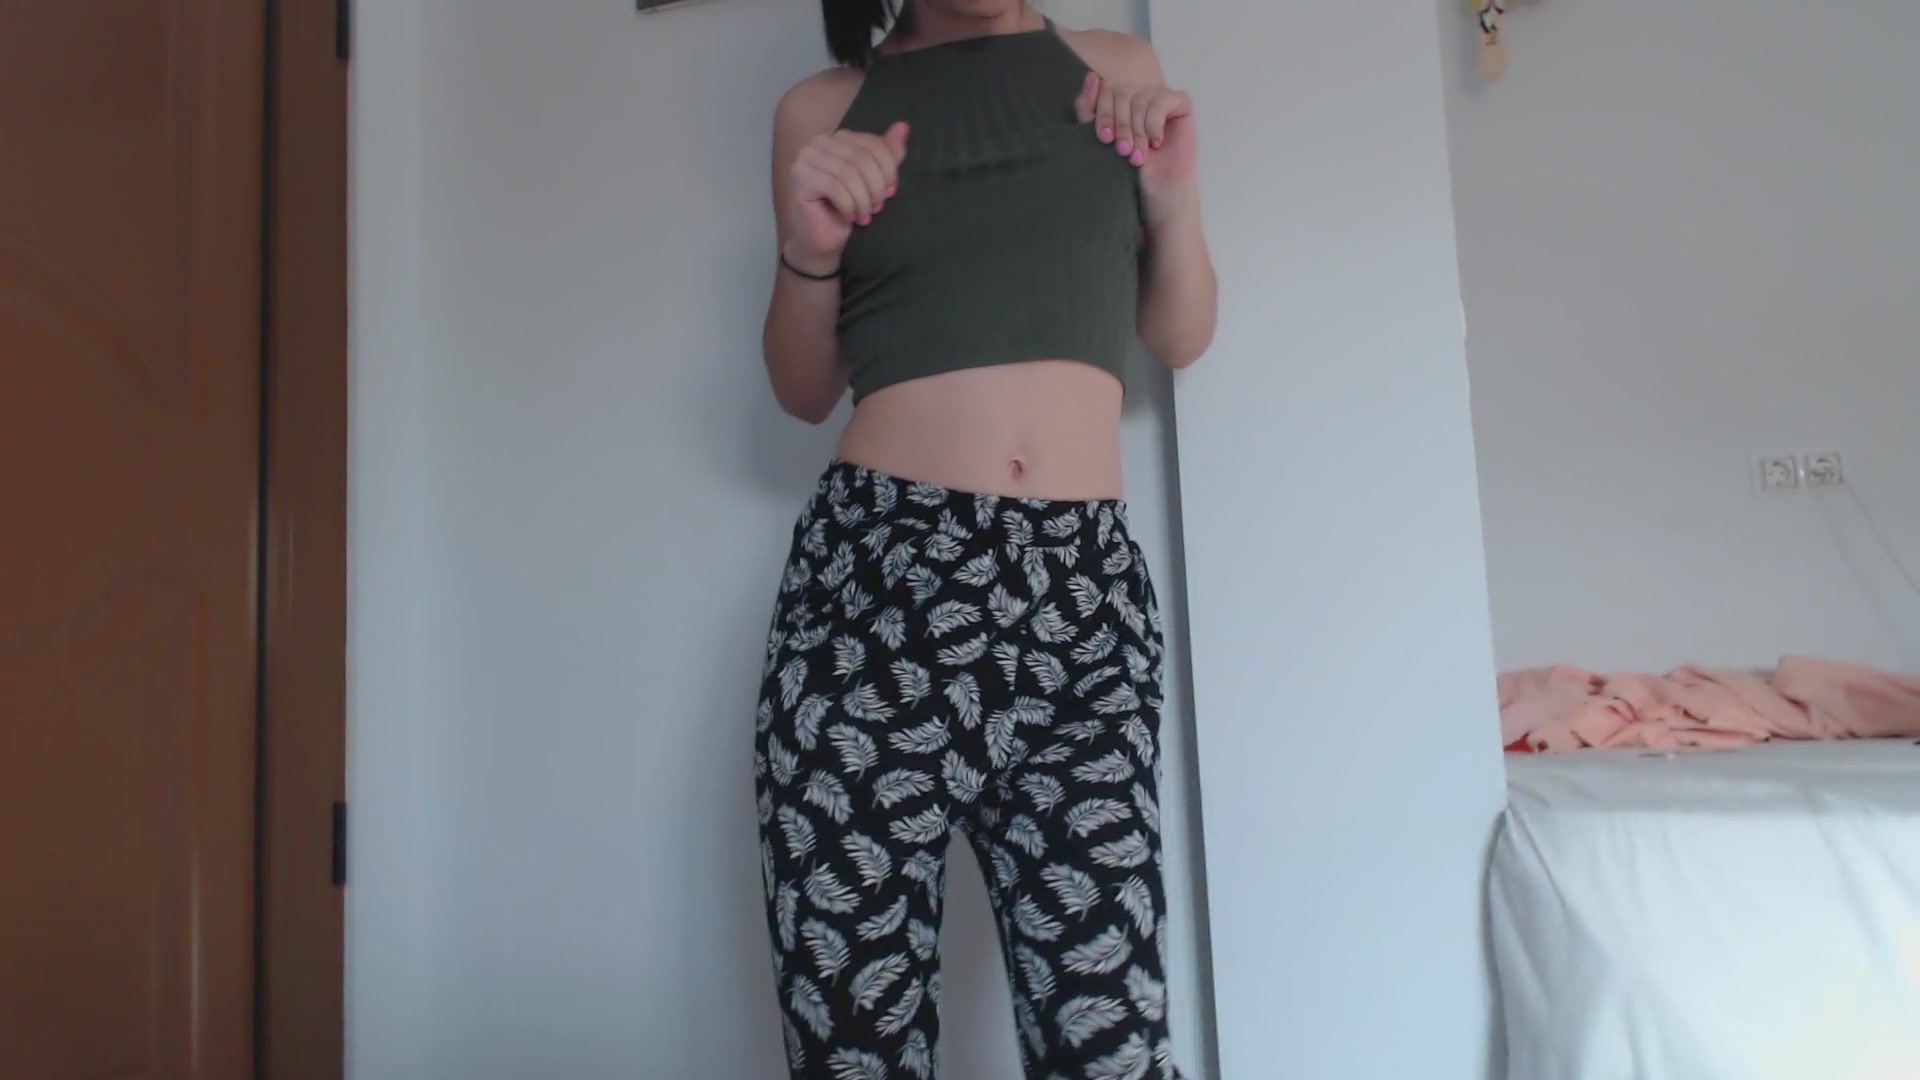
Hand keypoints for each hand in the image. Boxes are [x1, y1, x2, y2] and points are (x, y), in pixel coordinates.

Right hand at [783, 121, 909, 272]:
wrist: (824, 241)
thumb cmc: (848, 210)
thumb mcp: (874, 181)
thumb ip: (887, 154)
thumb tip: (904, 126)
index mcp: (839, 138)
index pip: (873, 144)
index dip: (889, 169)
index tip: (891, 192)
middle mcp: (820, 142)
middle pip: (862, 157)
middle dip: (876, 186)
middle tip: (878, 207)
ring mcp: (806, 158)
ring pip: (849, 173)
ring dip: (863, 199)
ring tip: (865, 215)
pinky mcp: (800, 178)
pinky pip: (835, 188)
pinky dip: (849, 206)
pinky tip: (850, 217)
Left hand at [1074, 73, 1197, 222]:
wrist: (1158, 189)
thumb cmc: (1130, 167)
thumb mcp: (1102, 138)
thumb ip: (1089, 109)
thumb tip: (1090, 76)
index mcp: (1121, 99)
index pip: (1106, 88)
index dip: (1103, 113)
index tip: (1104, 139)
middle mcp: (1141, 93)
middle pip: (1122, 91)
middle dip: (1120, 124)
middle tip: (1122, 150)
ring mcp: (1161, 96)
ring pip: (1140, 98)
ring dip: (1137, 130)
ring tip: (1138, 153)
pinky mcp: (1181, 103)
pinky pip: (1161, 100)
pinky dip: (1154, 123)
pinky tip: (1157, 142)